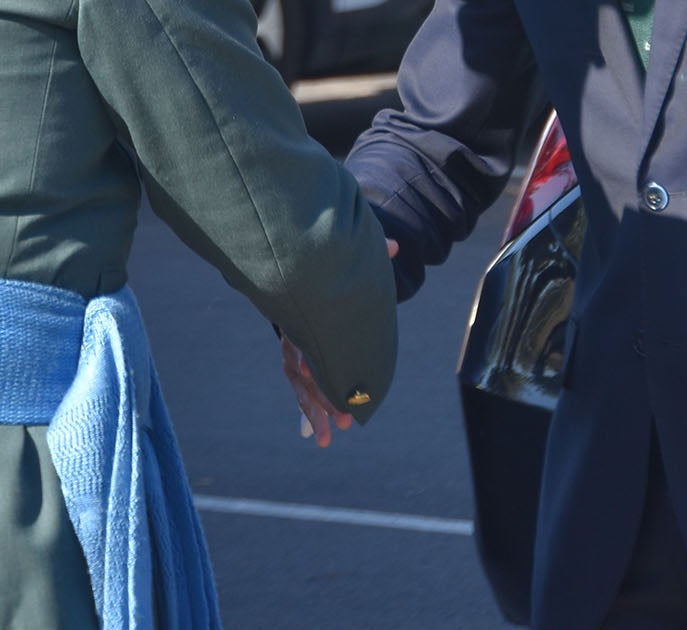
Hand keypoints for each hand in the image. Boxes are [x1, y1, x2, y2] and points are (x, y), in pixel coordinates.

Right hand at [279, 241, 395, 446]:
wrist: (304, 267)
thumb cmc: (330, 265)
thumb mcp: (349, 258)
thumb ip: (370, 253)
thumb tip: (392, 247)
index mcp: (306, 308)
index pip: (306, 339)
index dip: (312, 360)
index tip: (319, 380)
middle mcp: (296, 330)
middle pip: (303, 370)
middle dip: (321, 398)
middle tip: (343, 422)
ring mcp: (295, 346)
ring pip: (300, 385)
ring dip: (313, 412)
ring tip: (326, 440)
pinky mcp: (297, 358)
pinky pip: (303, 388)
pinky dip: (311, 410)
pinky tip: (321, 433)